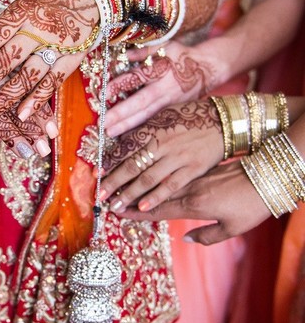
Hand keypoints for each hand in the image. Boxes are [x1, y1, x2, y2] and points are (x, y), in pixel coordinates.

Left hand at [0, 0, 98, 127]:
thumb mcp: (21, 8)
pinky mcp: (72, 59)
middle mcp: (36, 29)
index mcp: (19, 14)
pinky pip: (52, 83)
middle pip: (4, 62)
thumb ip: (1, 29)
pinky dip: (36, 100)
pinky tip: (21, 116)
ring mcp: (55, 46)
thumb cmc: (46, 5)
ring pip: (26, 76)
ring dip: (5, 98)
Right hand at [0, 2, 56, 156]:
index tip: (53, 132)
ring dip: (12, 134)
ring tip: (25, 153)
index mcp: (6, 60)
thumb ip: (8, 63)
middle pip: (16, 104)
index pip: (28, 90)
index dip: (41, 113)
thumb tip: (31, 80)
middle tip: (44, 150)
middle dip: (31, 129)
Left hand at [100, 100, 223, 212]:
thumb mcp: (163, 115)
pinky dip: (156, 196)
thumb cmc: (190, 116)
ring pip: (148, 178)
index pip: (125, 148)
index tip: (97, 175)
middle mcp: (162, 143)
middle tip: (99, 195)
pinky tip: (142, 206)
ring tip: (115, 204)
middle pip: (132, 165)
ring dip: (129, 193)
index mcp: (153, 129)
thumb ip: (143, 129)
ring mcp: (178, 157)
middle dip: (114, 182)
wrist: (225, 121)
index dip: (110, 162)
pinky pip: (171, 185)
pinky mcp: (193, 169)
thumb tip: (121, 139)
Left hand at [103, 41, 216, 137]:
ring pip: (148, 116)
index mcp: (161, 71)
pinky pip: (155, 122)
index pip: (138, 77)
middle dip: (122, 114)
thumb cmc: (182, 55)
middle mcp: (165, 89)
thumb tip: (123, 55)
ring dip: (128, 126)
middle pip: (141, 103)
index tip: (104, 92)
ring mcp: (171, 103)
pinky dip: (141, 129)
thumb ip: (144, 52)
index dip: (121, 84)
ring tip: (110, 133)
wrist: (210, 68)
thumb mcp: (165, 46)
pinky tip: (127, 137)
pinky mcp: (174, 112)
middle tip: (103, 123)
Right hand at [122, 161, 271, 244]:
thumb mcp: (232, 228)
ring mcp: (191, 177)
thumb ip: (206, 235)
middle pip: (152, 194)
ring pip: (159, 180)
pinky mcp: (198, 168)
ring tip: (118, 183)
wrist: (267, 176)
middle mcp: (188, 189)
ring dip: (137, 183)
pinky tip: (144, 171)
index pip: (157, 211)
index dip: (135, 213)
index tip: (117, 212)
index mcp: (193, 206)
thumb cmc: (252, 206)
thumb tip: (185, 238)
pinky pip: (170, 172)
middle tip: (108, 197)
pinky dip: (155, 173)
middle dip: (128, 196)